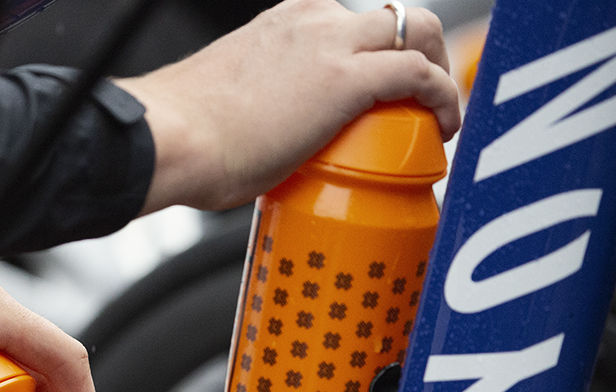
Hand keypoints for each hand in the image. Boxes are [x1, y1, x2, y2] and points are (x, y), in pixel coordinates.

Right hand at [119, 0, 460, 213]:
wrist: (170, 138)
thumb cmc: (183, 136)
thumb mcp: (226, 105)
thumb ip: (253, 110)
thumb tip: (255, 150)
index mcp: (281, 22)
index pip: (344, 21)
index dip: (370, 51)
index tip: (373, 89)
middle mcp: (311, 19)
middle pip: (391, 17)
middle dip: (417, 50)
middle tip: (419, 99)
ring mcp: (332, 44)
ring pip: (416, 32)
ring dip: (436, 69)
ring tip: (437, 115)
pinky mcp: (349, 79)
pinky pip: (420, 76)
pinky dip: (442, 98)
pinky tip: (444, 126)